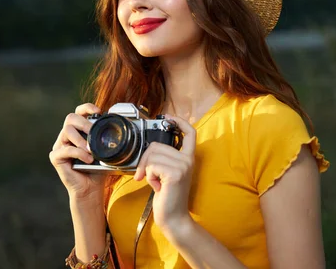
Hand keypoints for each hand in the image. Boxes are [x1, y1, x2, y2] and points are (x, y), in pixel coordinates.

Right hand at [49, 103, 106, 200]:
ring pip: (66, 131)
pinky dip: (79, 153)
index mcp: (78, 130)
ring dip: (81, 139)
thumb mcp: (104, 149)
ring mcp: (60, 145)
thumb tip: (116, 124)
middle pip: (70, 118)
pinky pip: (66, 149)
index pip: (78, 112)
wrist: (91, 187)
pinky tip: (88, 159)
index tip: (98, 111)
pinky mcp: (56, 157)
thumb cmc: (98, 168)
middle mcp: (67, 135)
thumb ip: (105, 137)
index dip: (86, 107)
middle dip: (84, 123)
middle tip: (93, 132)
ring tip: (91, 150)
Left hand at [133, 114, 195, 233]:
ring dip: (147, 170)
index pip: (190, 132)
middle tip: (147, 175)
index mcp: (188, 158)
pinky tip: (156, 186)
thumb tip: (149, 148)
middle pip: (157, 144)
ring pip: (152, 155)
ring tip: (155, 182)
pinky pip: (152, 165)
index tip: (168, 117)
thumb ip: (164, 158)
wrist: (173, 218)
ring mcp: (183, 166)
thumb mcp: (167, 173)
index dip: (179, 121)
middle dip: (146, 159)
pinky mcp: (175, 173)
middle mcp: (188, 160)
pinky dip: (149, 176)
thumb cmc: (168, 196)